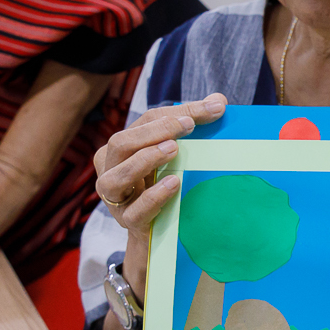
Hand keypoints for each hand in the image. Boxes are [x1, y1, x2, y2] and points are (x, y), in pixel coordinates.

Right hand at [90, 93, 226, 298]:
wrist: (159, 229)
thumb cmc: (165, 181)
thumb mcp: (179, 152)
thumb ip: (194, 125)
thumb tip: (219, 100)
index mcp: (122, 146)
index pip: (145, 121)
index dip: (175, 113)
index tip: (212, 109)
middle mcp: (110, 169)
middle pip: (121, 143)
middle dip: (155, 131)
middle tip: (187, 126)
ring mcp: (116, 198)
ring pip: (116, 176)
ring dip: (144, 160)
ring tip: (173, 149)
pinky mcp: (128, 222)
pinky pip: (134, 210)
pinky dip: (153, 196)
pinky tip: (174, 183)